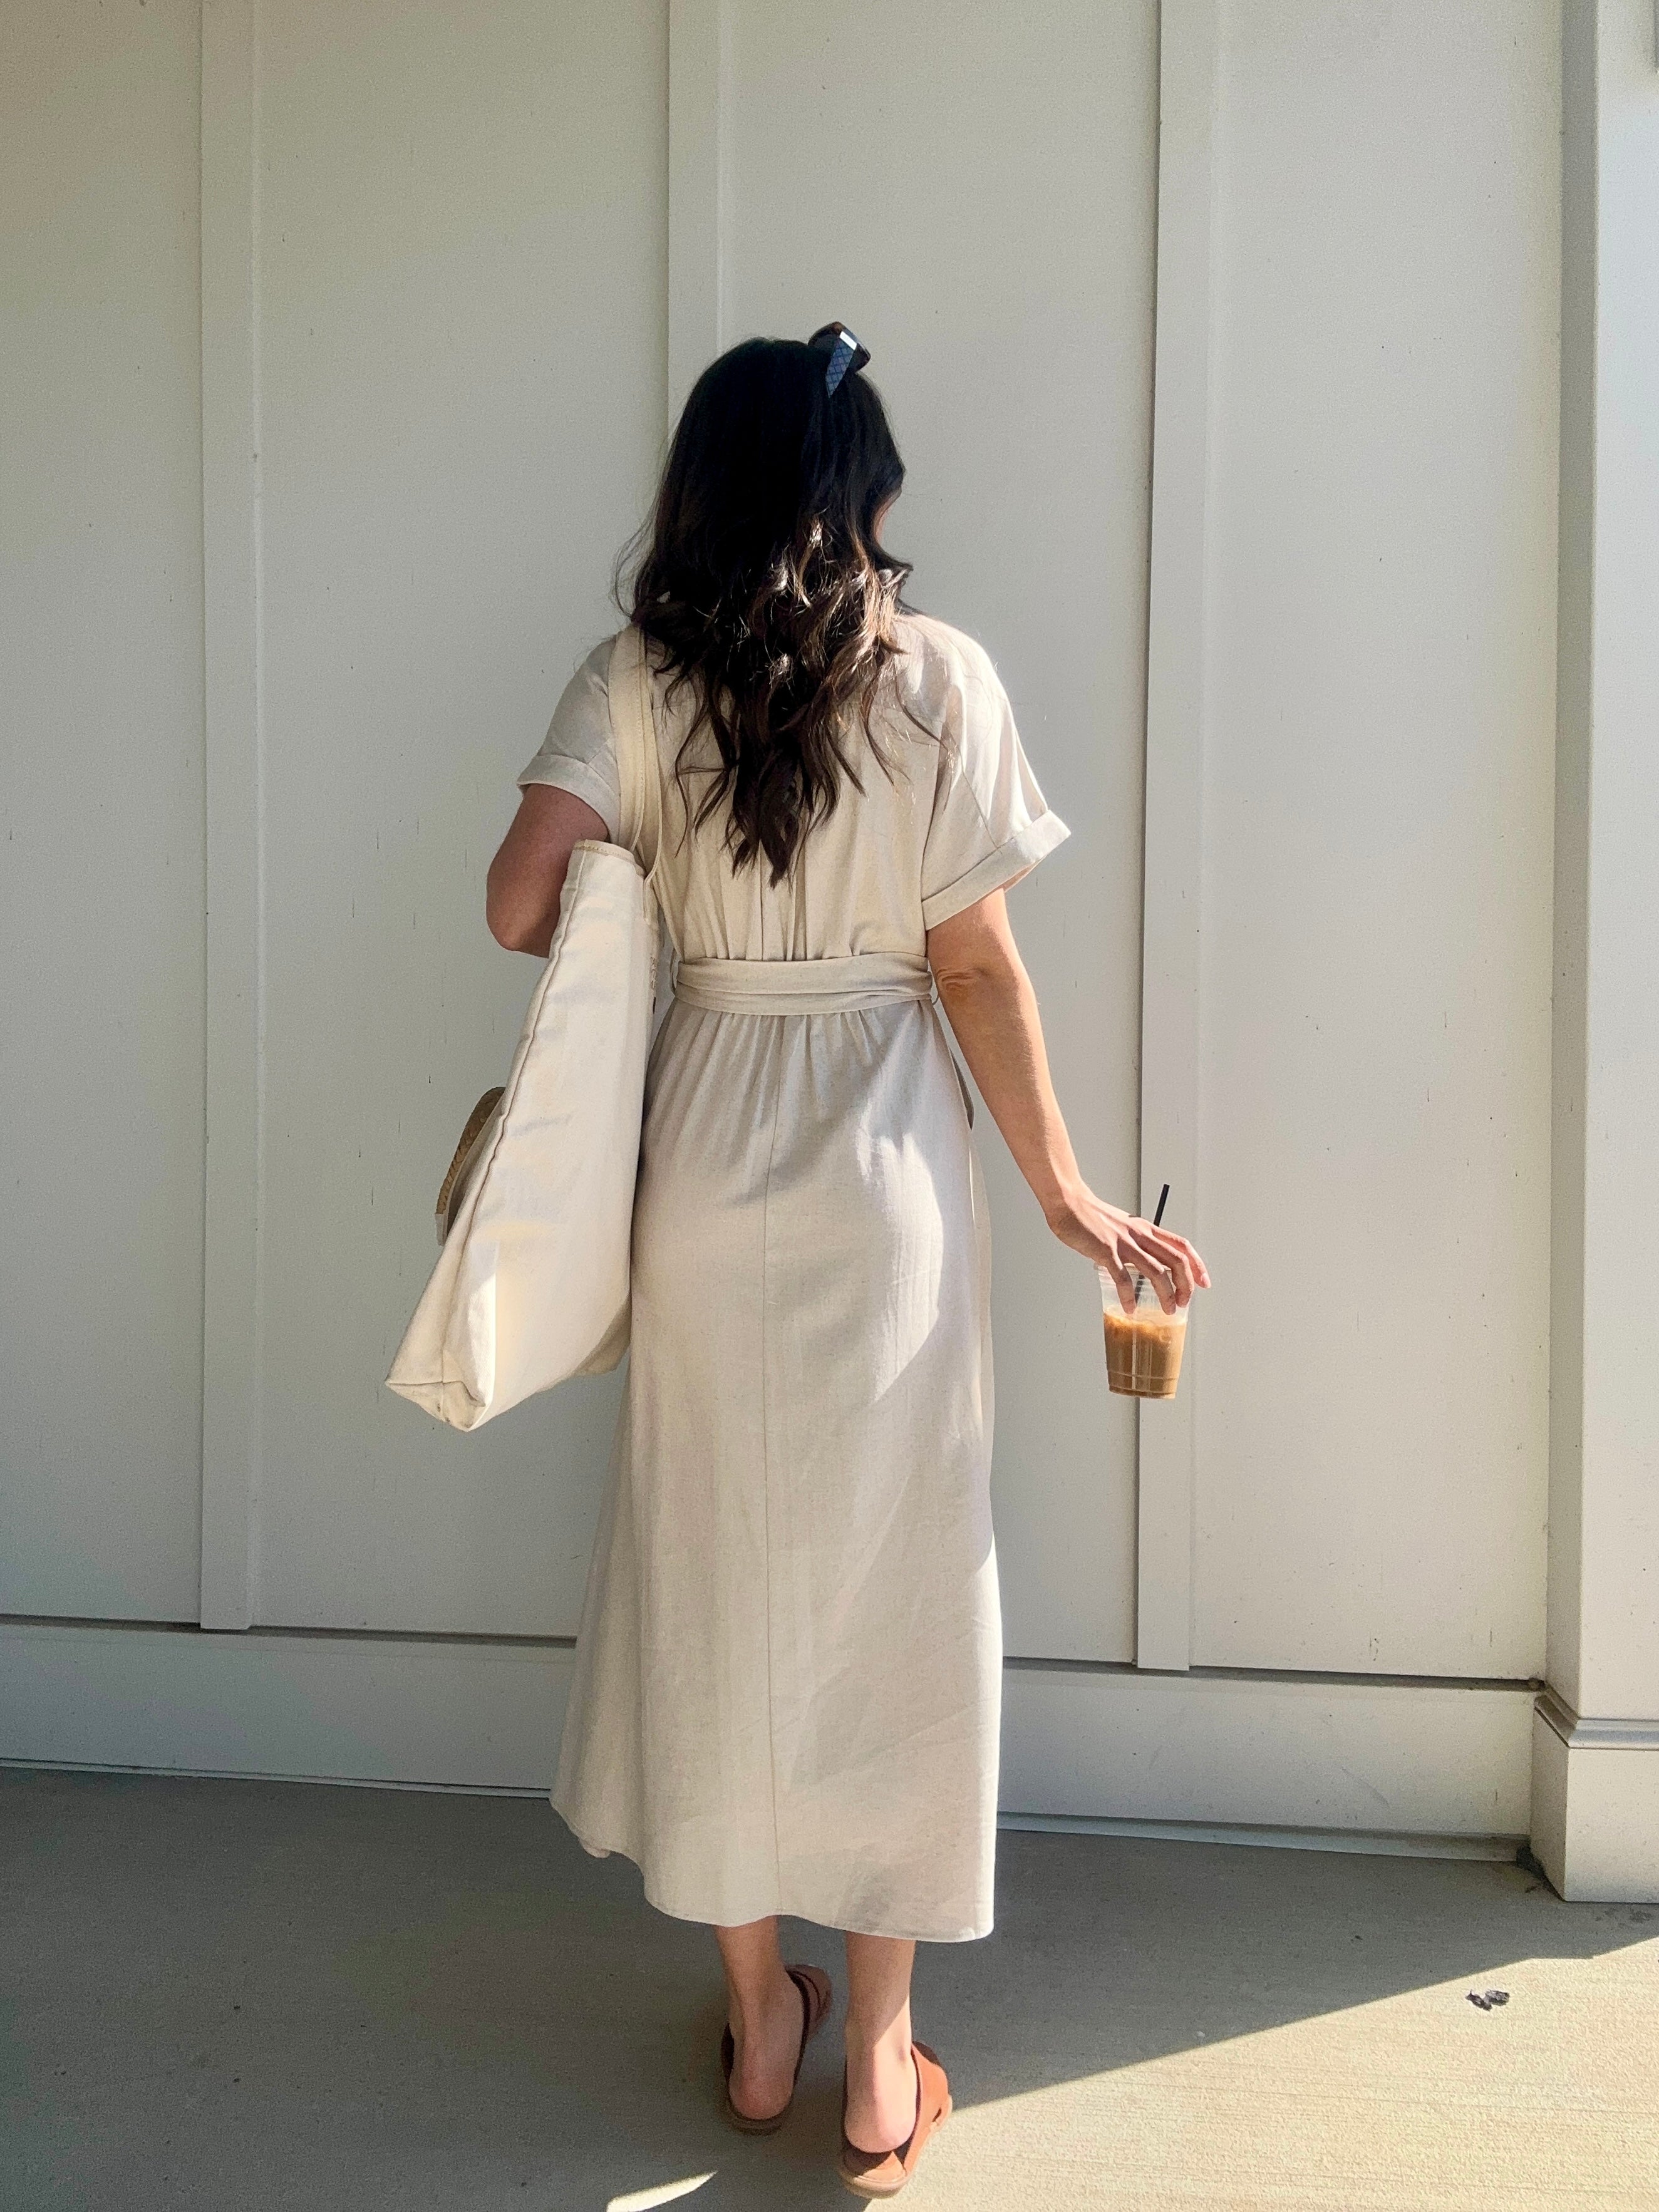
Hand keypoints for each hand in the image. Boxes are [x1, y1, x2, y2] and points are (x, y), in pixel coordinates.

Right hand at [1044, 1183, 1210, 1314]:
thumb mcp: (1121, 1226)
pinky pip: (1123, 1278)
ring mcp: (1124, 1243)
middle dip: (1186, 1285)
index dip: (1197, 1265)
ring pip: (1156, 1271)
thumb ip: (1133, 1242)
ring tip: (1167, 1310)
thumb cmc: (1090, 1216)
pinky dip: (1128, 1296)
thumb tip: (1137, 1262)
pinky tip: (1130, 1308)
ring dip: (1166, 1294)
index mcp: (1145, 1229)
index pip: (1181, 1246)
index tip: (1203, 1282)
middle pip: (1176, 1260)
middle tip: (1184, 1302)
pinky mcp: (1106, 1251)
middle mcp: (1140, 1235)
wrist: (1069, 1203)